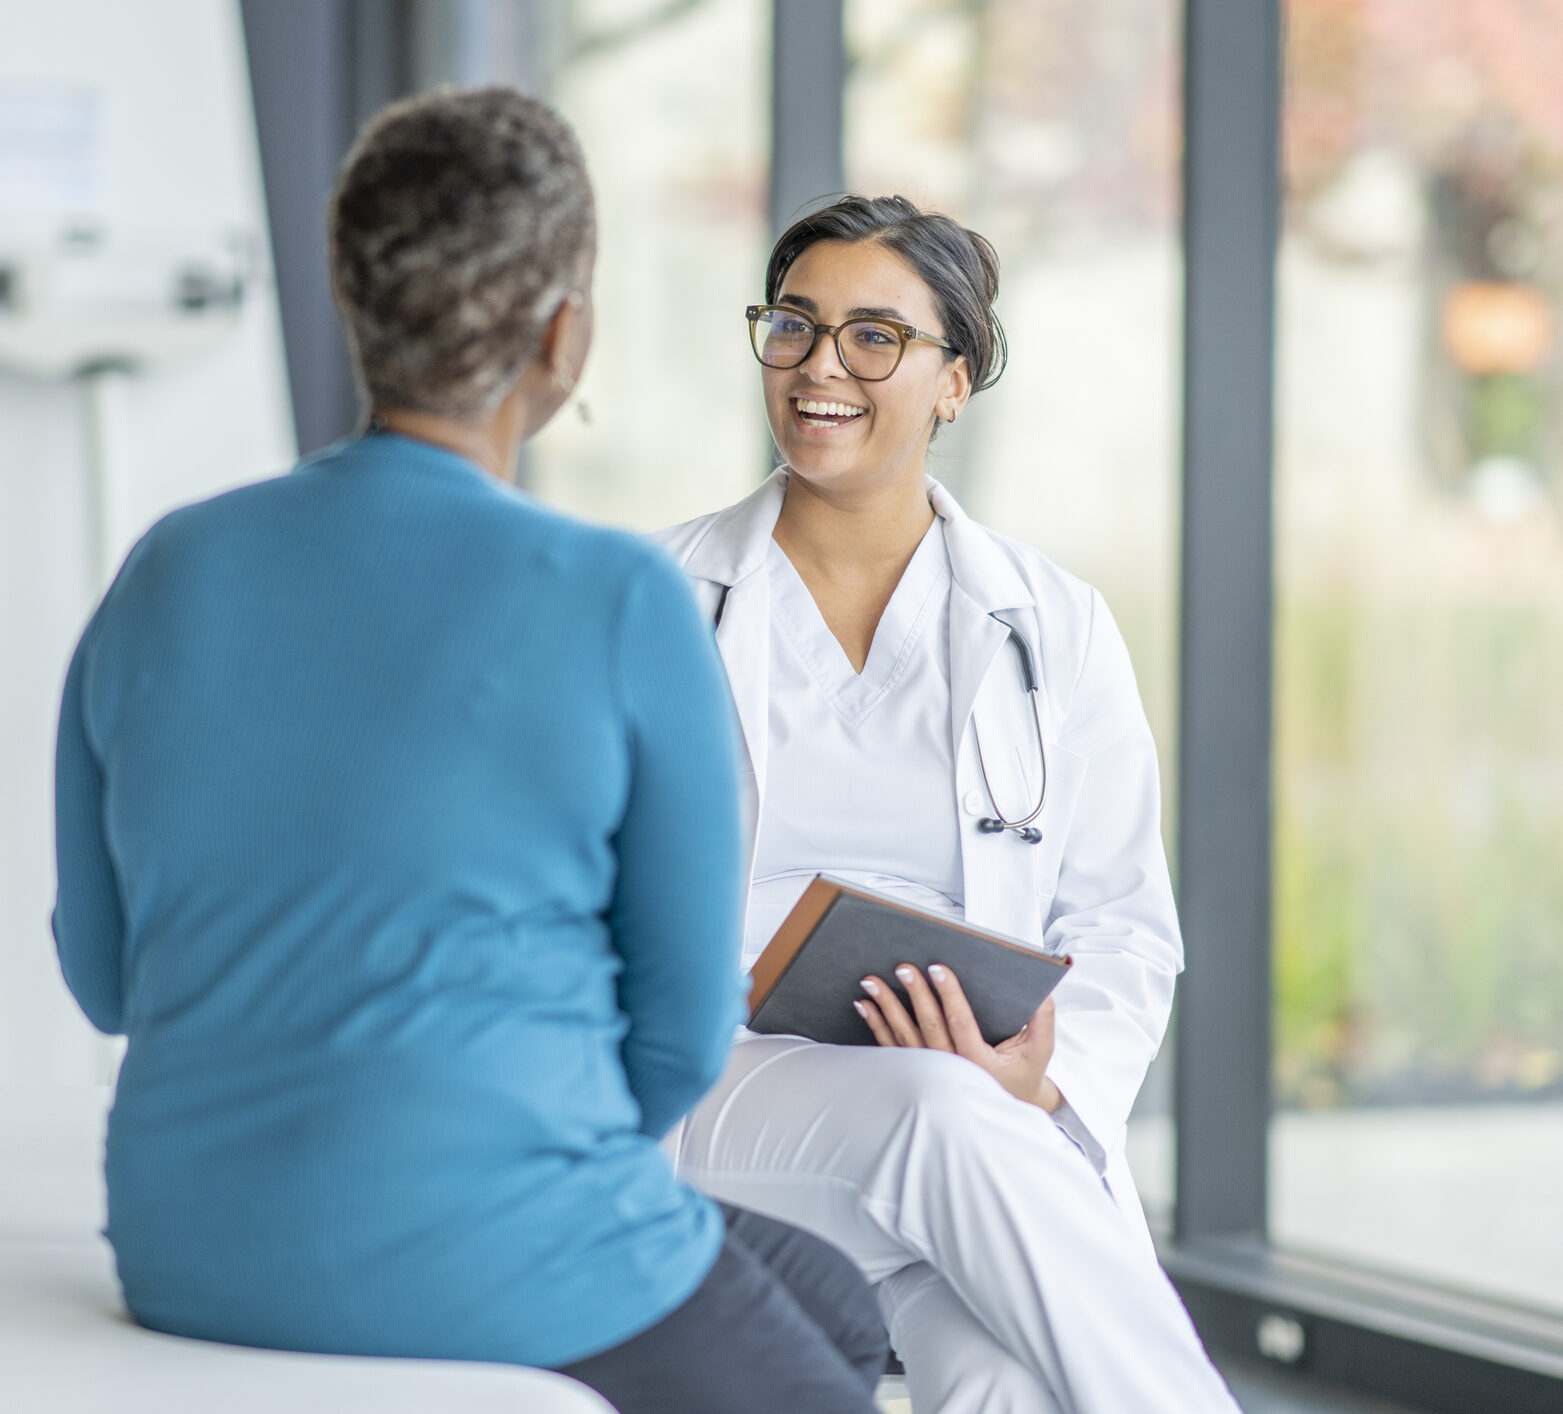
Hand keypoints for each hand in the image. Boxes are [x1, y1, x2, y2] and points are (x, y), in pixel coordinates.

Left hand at [856, 964, 1062, 1112]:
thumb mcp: (1040, 1050)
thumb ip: (1042, 1020)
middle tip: (903, 967)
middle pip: (928, 1026)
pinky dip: (876, 1025)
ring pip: (904, 1036)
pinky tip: (864, 1005)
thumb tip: (1043, 991)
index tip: (937, 968)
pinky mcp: (916, 1071)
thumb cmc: (1021, 1073)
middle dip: (914, 994)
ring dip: (886, 1007)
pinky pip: (891, 1047)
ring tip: (871, 982)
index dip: (948, 994)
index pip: (961, 1022)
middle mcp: (950, 1068)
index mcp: (978, 1062)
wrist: (1005, 1106)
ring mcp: (929, 1071)